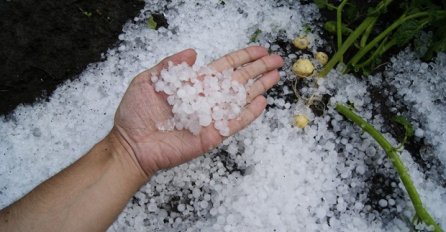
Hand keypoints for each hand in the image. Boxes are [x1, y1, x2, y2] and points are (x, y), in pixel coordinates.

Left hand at [112, 46, 282, 177]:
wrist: (131, 144)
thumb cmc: (136, 113)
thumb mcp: (148, 81)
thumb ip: (170, 65)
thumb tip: (193, 51)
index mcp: (194, 84)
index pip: (224, 67)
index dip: (243, 58)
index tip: (260, 50)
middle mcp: (206, 98)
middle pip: (238, 80)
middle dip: (258, 69)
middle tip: (278, 59)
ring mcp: (211, 117)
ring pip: (240, 99)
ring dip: (259, 87)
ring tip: (276, 76)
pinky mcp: (212, 135)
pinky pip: (234, 123)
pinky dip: (249, 114)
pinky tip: (262, 102)